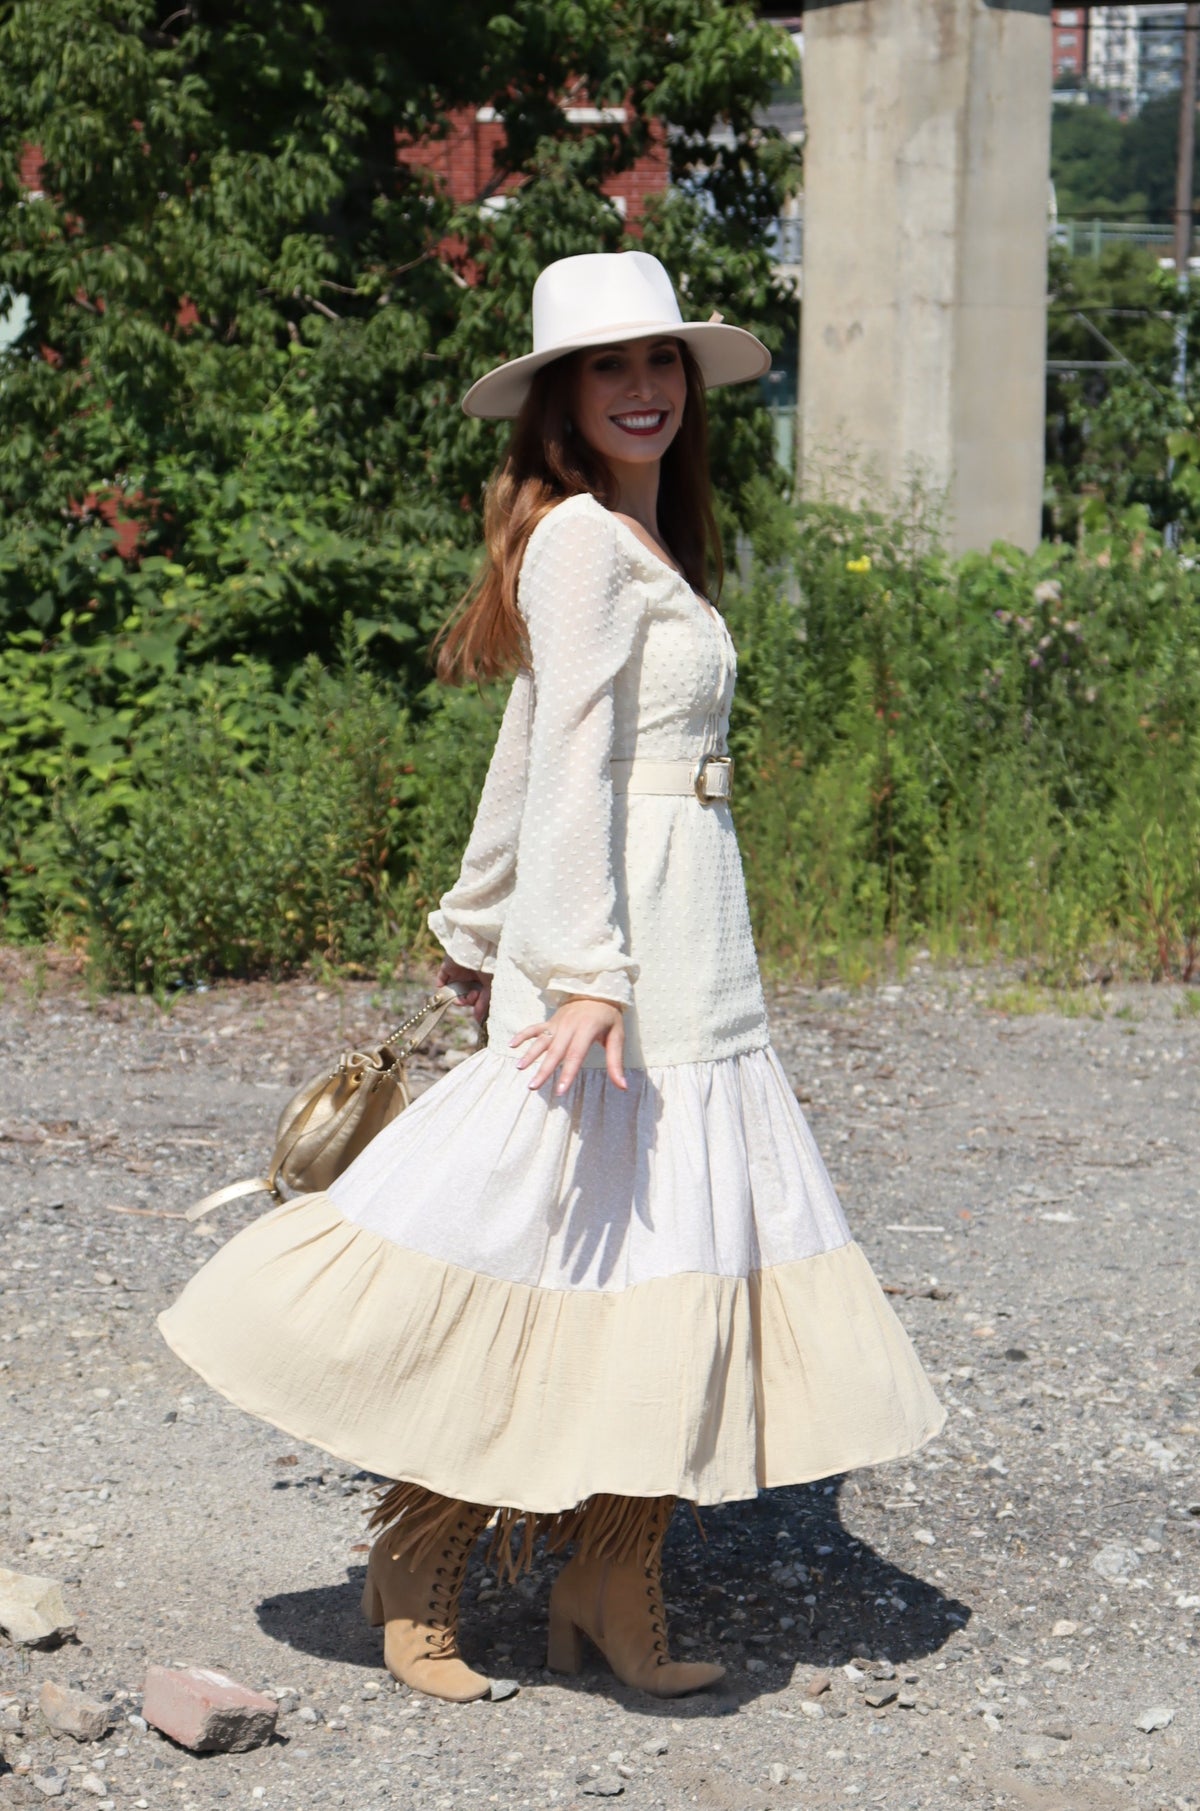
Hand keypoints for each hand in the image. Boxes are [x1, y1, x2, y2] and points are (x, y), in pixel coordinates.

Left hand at [437, 955, 491, 1027]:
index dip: (478, 1002)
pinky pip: (441, 980)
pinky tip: (446, 994)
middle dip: (470, 1000)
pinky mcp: (448, 968)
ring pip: (455, 991)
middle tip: (475, 996)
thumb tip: (478, 1020)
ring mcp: (459, 972)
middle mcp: (471, 976)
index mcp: (483, 978)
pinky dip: (442, 988)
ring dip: (459, 999)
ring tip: (466, 996)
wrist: (480, 949)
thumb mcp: (491, 987)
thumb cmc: (491, 966)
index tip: (480, 1001)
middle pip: (466, 995)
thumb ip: (483, 1004)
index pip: (478, 996)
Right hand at [510, 997, 626, 1094]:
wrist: (597, 990)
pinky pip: (534, 1028)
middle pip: (554, 1052)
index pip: (575, 1056)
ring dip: (530, 1054)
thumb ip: (616, 1062)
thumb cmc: (608, 1017)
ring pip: (541, 1040)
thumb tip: (622, 1087)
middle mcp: (569, 1026)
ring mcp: (557, 1023)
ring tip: (519, 1068)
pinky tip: (511, 1045)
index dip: (567, 1074)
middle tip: (533, 1087)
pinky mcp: (551, 1021)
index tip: (559, 1091)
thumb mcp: (617, 1036)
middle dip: (543, 1070)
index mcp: (586, 1030)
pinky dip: (522, 1035)